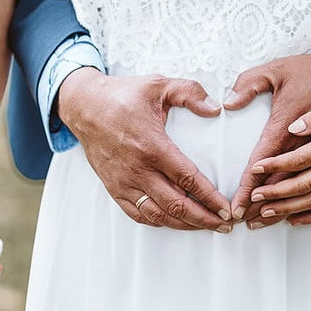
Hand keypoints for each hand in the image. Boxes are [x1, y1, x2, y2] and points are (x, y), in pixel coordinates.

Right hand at [58, 68, 233, 231]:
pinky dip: (159, 222)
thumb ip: (190, 92)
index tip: (226, 209)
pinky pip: (138, 214)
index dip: (210, 198)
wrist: (83, 105)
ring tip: (205, 226)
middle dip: (204, 218)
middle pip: (176, 205)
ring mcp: (124, 182)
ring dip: (184, 224)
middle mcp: (137, 169)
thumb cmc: (121, 96)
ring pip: (158, 215)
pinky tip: (175, 222)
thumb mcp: (159, 85)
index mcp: (152, 146)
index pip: (187, 179)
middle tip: (225, 225)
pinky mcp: (114, 188)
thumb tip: (215, 108)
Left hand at [224, 49, 310, 227]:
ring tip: (265, 214)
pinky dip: (310, 217)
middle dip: (274, 194)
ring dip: (287, 210)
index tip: (254, 169)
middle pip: (301, 185)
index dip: (274, 166)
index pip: (298, 159)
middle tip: (253, 198)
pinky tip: (292, 220)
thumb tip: (294, 127)